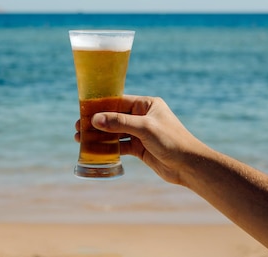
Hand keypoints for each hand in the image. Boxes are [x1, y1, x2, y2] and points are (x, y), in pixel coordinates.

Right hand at [74, 95, 206, 184]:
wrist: (189, 166)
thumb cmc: (172, 141)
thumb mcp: (145, 128)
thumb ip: (120, 122)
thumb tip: (96, 119)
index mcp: (147, 104)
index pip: (119, 102)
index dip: (100, 106)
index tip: (83, 111)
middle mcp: (143, 116)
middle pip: (114, 117)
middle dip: (96, 122)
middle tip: (78, 127)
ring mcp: (141, 133)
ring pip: (115, 132)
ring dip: (99, 135)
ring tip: (80, 138)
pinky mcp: (140, 148)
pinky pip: (120, 145)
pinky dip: (108, 148)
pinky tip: (95, 150)